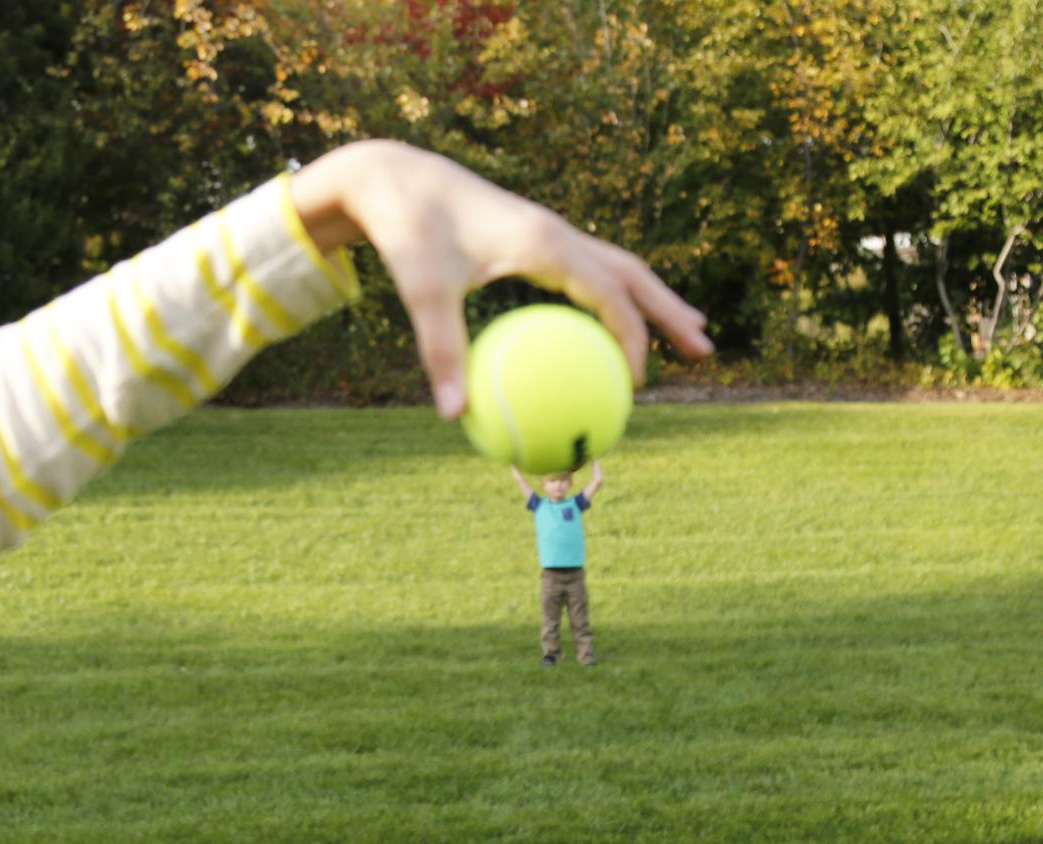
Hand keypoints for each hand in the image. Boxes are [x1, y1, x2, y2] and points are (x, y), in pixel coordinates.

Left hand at [290, 141, 712, 418]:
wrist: (393, 174)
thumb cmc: (406, 229)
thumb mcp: (420, 291)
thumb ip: (440, 350)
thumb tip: (455, 416)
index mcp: (543, 241)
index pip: (609, 291)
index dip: (631, 334)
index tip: (637, 380)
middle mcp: (556, 231)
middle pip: (632, 273)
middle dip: (669, 311)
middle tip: (703, 348)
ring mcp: (547, 230)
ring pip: (615, 266)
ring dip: (649, 300)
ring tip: (681, 332)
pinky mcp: (531, 234)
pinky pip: (584, 270)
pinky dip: (608, 297)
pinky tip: (606, 327)